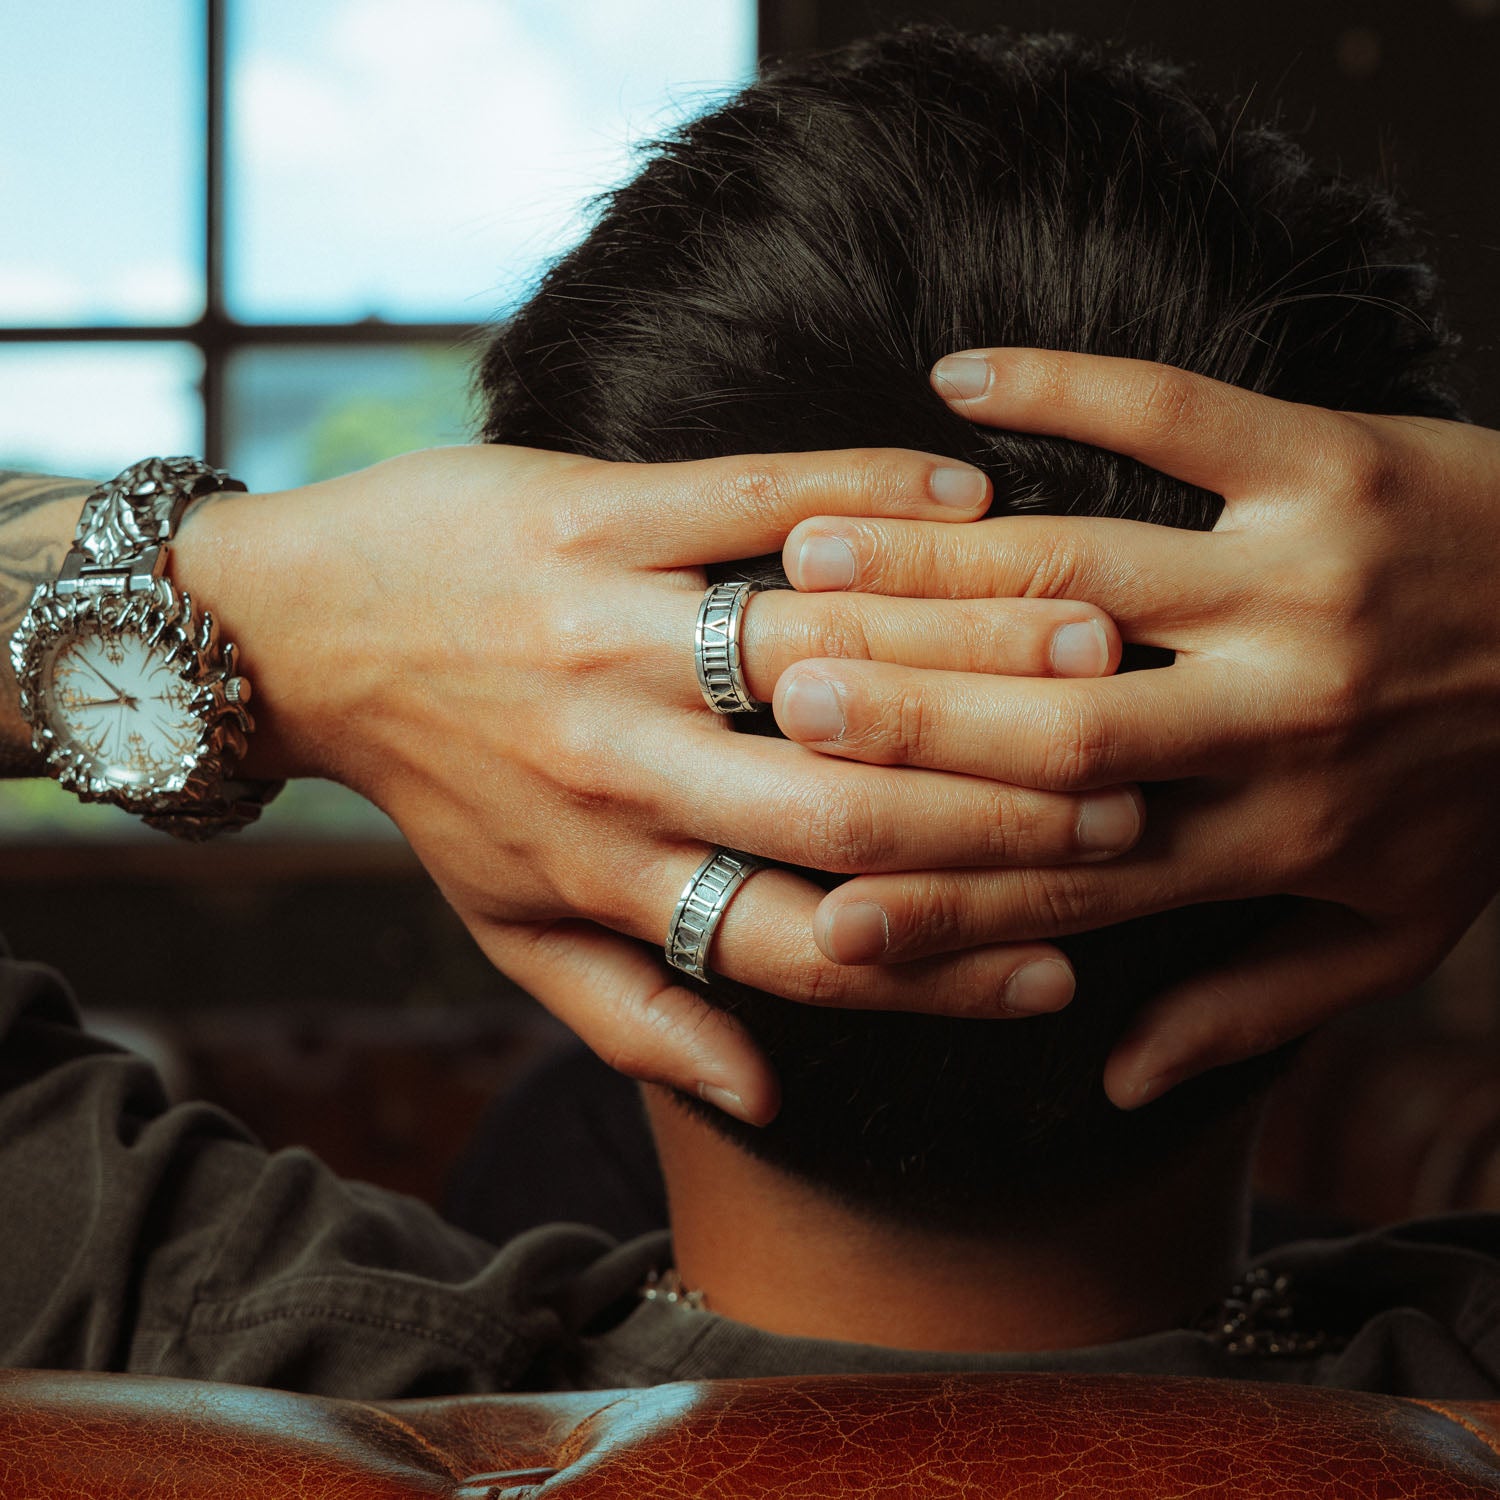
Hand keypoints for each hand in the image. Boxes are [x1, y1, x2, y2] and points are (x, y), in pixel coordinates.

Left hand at [173, 443, 1129, 1122]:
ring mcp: (608, 629)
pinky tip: (969, 499)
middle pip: (838, 810)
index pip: (809, 945)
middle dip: (999, 819)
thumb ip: (634, 1016)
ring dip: (964, 651)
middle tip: (1132, 803)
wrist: (297, 632)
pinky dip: (865, 496)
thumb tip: (762, 1097)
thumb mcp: (510, 928)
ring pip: (815, 654)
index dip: (947, 965)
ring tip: (1099, 650)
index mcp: (611, 871)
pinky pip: (749, 498)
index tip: (1065, 961)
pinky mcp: (592, 513)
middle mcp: (620, 764)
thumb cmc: (431, 783)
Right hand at [773, 348, 1499, 1107]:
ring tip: (811, 557)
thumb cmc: (1497, 795)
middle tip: (775, 701)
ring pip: (1083, 571)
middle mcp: (1279, 718)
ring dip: (934, 564)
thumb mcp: (1391, 933)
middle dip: (901, 719)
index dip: (943, 903)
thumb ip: (1247, 1008)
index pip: (1072, 880)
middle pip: (1051, 725)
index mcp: (1277, 839)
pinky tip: (958, 381)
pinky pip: (1179, 414)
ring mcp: (1305, 580)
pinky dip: (1065, 388)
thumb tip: (1107, 1076)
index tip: (820, 909)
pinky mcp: (1336, 462)